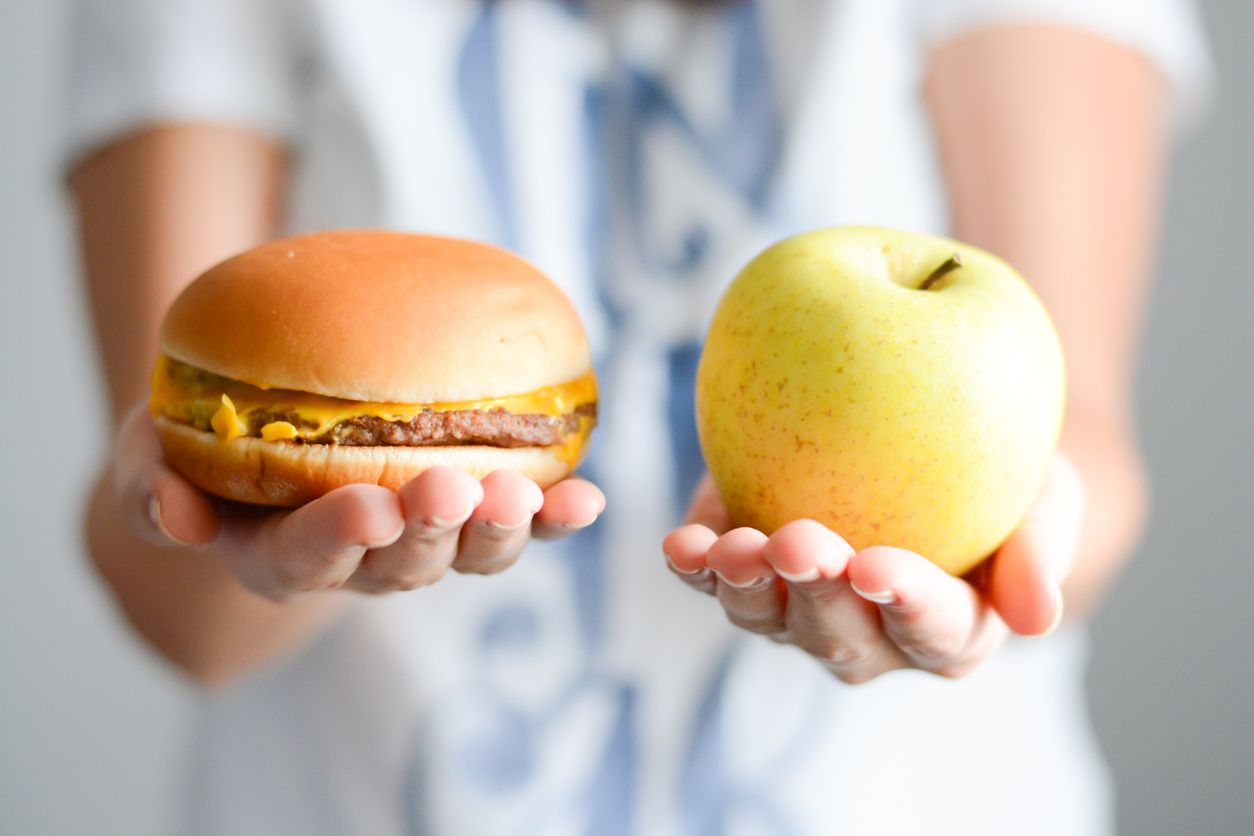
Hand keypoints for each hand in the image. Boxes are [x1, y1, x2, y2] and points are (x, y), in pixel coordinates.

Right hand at [115, 405, 604, 600]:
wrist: (270, 408)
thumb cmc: (204, 435)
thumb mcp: (154, 450)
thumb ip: (154, 487)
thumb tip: (176, 521)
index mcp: (278, 554)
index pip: (304, 561)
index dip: (337, 539)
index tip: (367, 509)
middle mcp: (359, 562)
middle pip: (400, 564)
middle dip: (429, 530)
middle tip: (449, 490)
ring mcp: (423, 540)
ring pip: (467, 554)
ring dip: (500, 530)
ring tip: (526, 495)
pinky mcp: (472, 508)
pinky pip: (520, 520)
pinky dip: (555, 517)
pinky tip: (587, 499)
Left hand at [662, 457, 1082, 682]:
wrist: (926, 426)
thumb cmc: (1001, 469)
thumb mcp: (1046, 491)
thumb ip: (1042, 546)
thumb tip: (1037, 619)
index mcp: (951, 631)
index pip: (936, 633)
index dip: (907, 605)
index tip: (878, 569)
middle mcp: (870, 638)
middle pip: (839, 638)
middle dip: (815, 593)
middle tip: (800, 543)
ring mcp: (798, 611)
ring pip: (766, 620)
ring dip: (744, 588)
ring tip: (733, 547)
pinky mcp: (745, 571)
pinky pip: (712, 579)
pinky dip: (695, 566)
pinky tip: (682, 543)